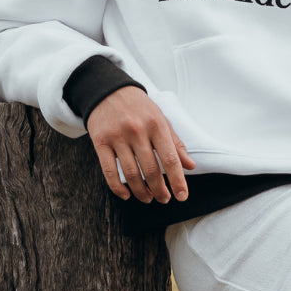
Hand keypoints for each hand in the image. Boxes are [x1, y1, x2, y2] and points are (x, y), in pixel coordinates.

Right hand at [86, 87, 195, 203]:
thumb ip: (176, 143)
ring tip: (148, 198)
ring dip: (141, 191)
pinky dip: (118, 187)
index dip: (177, 180)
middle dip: (160, 190)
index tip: (182, 196)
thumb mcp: (161, 119)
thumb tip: (190, 166)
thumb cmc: (140, 108)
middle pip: (151, 170)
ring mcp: (118, 137)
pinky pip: (109, 171)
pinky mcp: (100, 142)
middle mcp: (138, 131)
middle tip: (164, 199)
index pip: (170, 159)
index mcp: (157, 125)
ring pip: (131, 174)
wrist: (109, 90)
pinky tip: (126, 195)